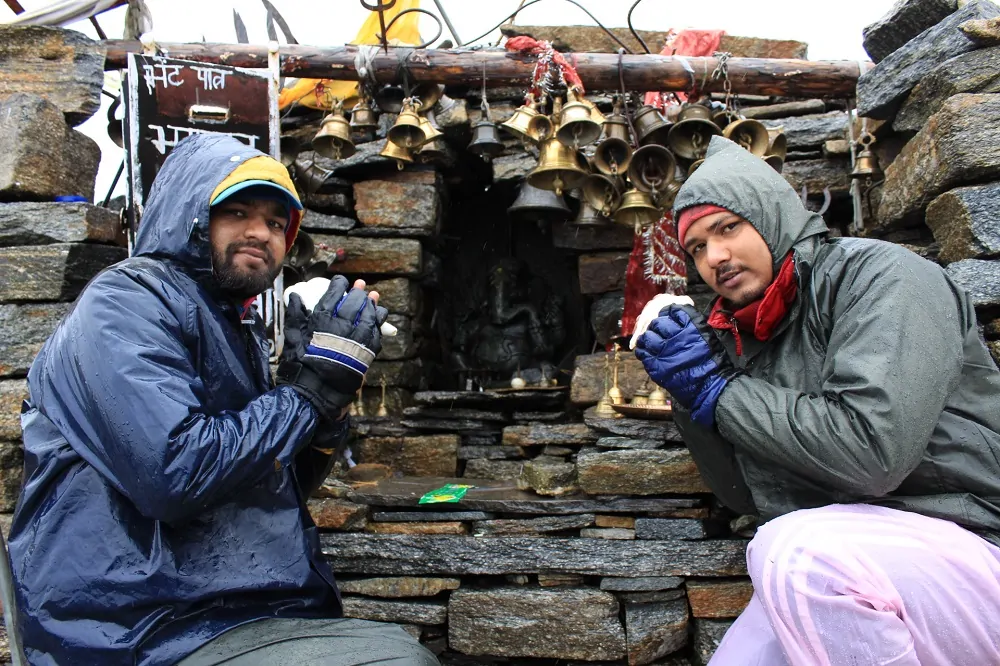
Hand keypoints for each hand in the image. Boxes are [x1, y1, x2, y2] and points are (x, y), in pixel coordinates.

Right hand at [277, 276, 387, 419]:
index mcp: (322, 320)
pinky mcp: (367, 351)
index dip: (339, 285)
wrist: (316, 391)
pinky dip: (378, 321)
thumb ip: (295, 315)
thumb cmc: (300, 364)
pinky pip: (376, 331)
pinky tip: (379, 315)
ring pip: (368, 314)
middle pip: (354, 302)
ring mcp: (356, 338)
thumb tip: (296, 296)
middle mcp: (341, 326)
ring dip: (371, 304)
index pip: (334, 294)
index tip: (341, 282)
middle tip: (360, 285)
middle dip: (358, 291)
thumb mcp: (292, 337)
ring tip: (373, 296)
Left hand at [634, 304, 739, 427]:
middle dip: (657, 324)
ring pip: (646, 336)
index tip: (667, 316)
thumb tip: (676, 313)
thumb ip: (690, 323)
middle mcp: (675, 337)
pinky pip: (642, 353)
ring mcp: (664, 352)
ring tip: (651, 340)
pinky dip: (643, 350)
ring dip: (648, 336)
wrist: (710, 386)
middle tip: (659, 330)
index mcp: (690, 327)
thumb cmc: (711, 361)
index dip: (668, 312)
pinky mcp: (656, 366)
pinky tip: (647, 351)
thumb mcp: (706, 334)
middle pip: (657, 322)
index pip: (672, 310)